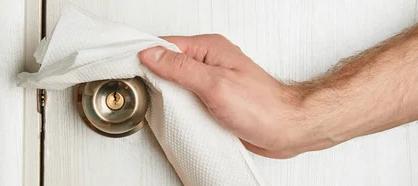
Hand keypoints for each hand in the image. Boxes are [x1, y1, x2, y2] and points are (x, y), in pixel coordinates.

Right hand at [139, 34, 331, 157]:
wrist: (286, 130)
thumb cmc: (262, 106)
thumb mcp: (214, 84)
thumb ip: (180, 68)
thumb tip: (151, 54)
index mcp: (210, 49)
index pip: (166, 44)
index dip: (146, 56)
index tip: (131, 68)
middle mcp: (210, 62)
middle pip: (169, 63)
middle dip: (154, 76)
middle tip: (143, 90)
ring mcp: (212, 81)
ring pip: (177, 84)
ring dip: (167, 95)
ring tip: (160, 105)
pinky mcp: (214, 100)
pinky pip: (188, 100)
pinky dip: (179, 108)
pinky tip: (176, 116)